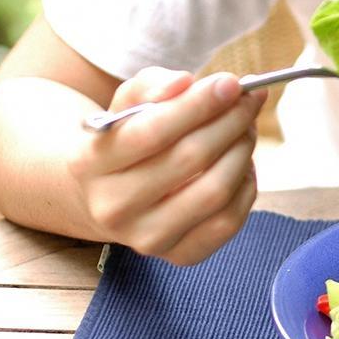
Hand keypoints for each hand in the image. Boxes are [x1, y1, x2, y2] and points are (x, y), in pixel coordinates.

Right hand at [70, 66, 267, 264]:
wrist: (105, 196)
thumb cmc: (124, 139)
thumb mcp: (124, 103)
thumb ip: (151, 86)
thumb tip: (183, 82)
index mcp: (89, 162)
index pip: (151, 132)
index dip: (198, 105)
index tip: (231, 83)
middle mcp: (112, 207)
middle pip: (190, 159)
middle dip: (230, 122)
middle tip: (248, 100)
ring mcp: (145, 238)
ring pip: (215, 192)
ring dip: (242, 152)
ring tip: (246, 128)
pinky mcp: (178, 256)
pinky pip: (228, 222)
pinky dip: (245, 186)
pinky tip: (241, 164)